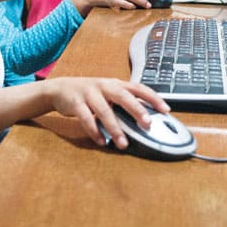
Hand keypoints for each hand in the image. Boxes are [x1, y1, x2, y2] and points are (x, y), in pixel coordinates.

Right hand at [43, 77, 169, 148]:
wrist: (61, 89)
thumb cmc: (90, 93)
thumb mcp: (108, 93)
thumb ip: (124, 102)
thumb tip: (146, 117)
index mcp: (115, 83)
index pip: (138, 87)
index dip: (152, 97)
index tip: (165, 109)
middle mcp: (104, 86)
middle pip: (123, 96)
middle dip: (136, 110)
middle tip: (147, 124)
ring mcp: (89, 93)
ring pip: (104, 110)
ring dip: (114, 128)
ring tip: (123, 143)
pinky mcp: (76, 103)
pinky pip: (86, 118)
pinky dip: (94, 131)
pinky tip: (102, 141)